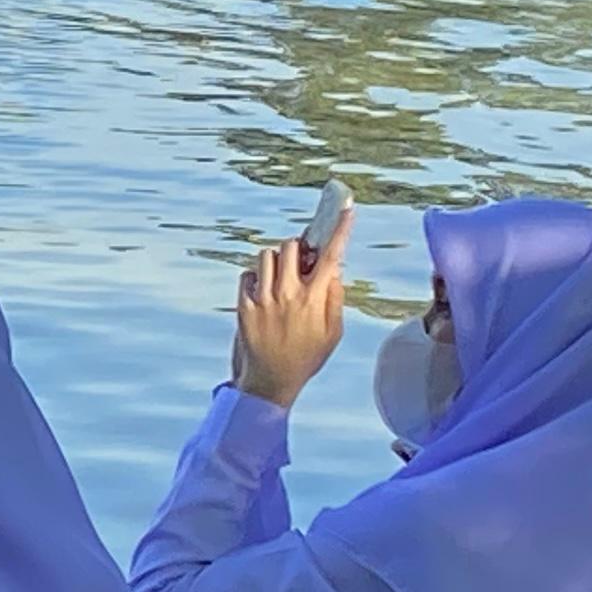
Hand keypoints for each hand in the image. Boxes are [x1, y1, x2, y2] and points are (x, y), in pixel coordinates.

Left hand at [230, 209, 351, 407]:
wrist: (269, 382)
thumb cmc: (306, 358)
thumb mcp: (332, 334)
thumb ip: (335, 299)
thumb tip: (334, 271)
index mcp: (314, 299)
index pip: (331, 256)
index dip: (341, 229)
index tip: (346, 209)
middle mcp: (288, 294)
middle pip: (291, 246)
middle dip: (296, 249)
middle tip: (299, 263)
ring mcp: (264, 298)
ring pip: (267, 255)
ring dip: (275, 261)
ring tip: (280, 280)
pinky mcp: (244, 305)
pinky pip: (248, 274)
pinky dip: (255, 278)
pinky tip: (263, 294)